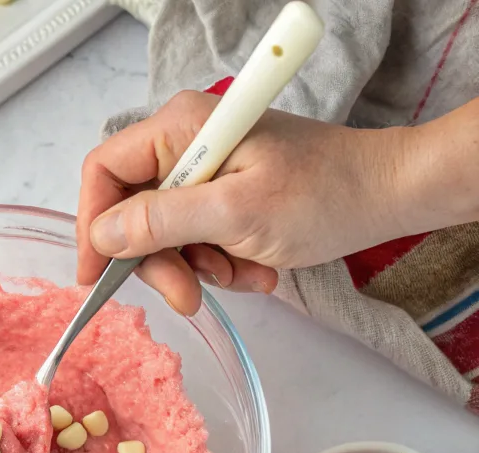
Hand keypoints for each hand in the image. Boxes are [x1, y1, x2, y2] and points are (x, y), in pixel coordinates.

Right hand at [77, 90, 404, 314]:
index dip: (93, 225)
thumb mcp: (234, 214)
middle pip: (133, 211)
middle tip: (188, 295)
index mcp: (180, 129)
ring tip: (243, 275)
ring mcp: (205, 168)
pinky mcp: (224, 192)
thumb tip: (101, 235)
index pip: (104, 172)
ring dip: (197, 267)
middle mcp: (185, 143)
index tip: (97, 275)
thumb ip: (160, 222)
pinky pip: (197, 237)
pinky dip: (220, 262)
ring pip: (165, 233)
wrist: (388, 195)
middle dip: (161, 260)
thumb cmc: (324, 194)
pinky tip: (255, 269)